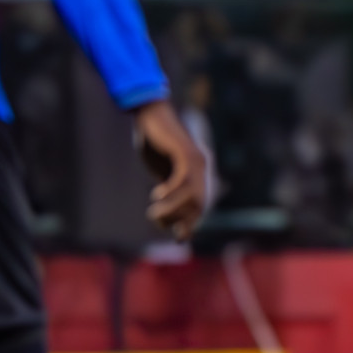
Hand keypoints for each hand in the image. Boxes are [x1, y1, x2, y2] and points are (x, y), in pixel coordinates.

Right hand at [133, 99, 208, 240]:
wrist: (151, 115)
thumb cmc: (155, 142)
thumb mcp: (163, 170)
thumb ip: (170, 190)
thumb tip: (169, 213)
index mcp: (199, 174)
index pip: (200, 206)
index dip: (191, 223)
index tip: (179, 237)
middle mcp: (202, 168)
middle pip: (198, 205)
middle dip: (178, 218)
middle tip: (156, 219)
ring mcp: (196, 160)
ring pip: (191, 195)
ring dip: (171, 208)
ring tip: (153, 212)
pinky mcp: (185, 152)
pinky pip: (183, 178)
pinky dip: (171, 190)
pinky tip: (157, 195)